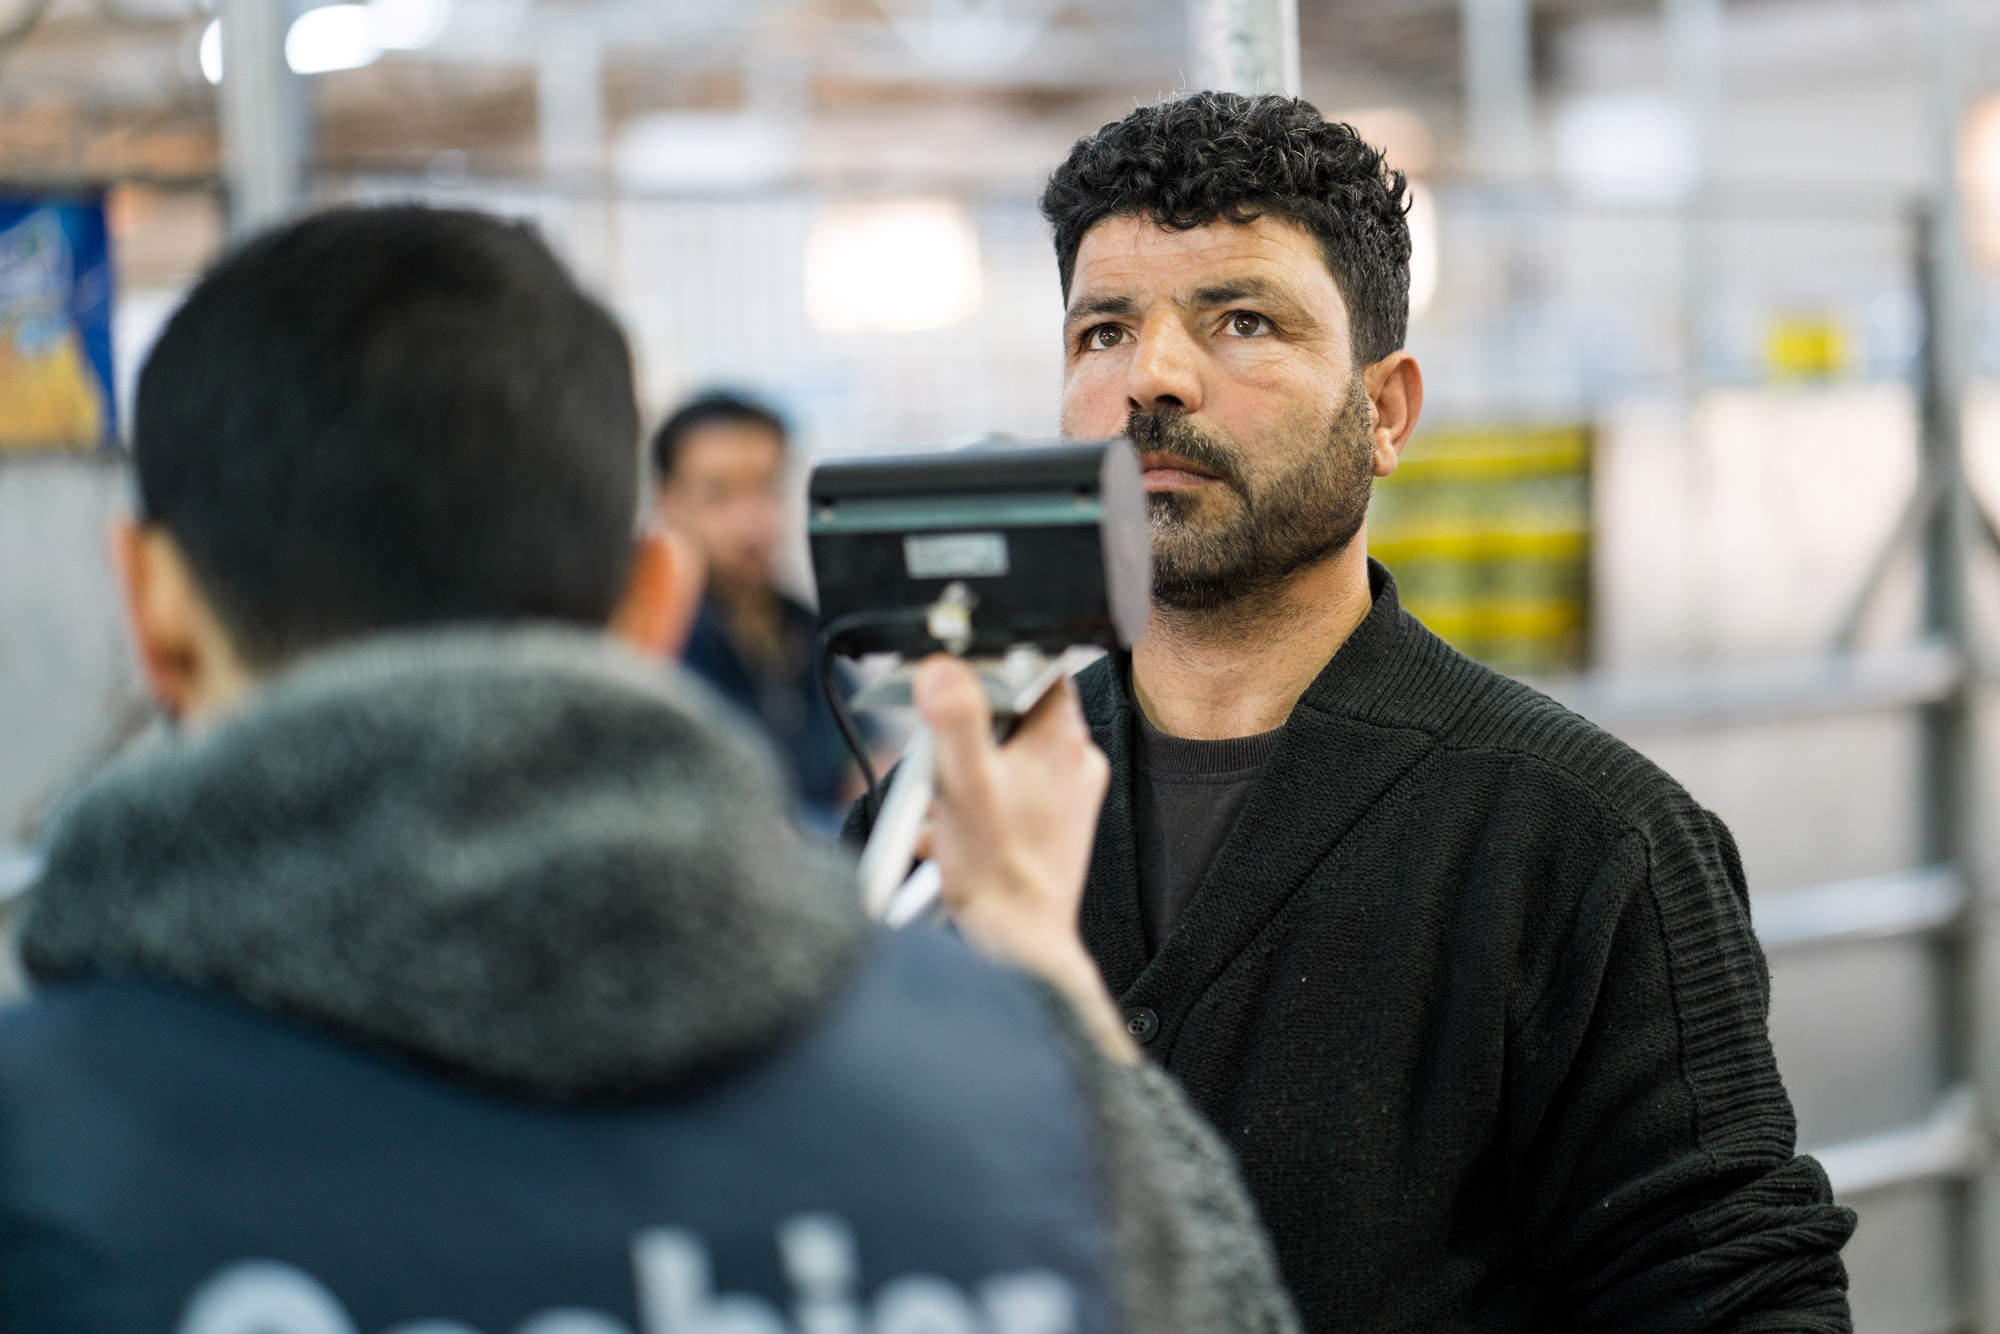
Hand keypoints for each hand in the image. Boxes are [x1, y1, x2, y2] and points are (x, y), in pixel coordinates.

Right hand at [914, 655, 1137, 1062]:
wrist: (1019, 943)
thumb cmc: (997, 871)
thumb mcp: (964, 784)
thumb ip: (953, 721)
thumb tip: (942, 668)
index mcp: (1062, 737)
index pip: (1033, 667)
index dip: (988, 673)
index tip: (956, 694)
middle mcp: (1075, 759)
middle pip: (1012, 713)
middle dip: (966, 735)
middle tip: (939, 766)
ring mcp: (1071, 793)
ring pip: (1008, 754)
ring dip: (967, 772)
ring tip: (945, 806)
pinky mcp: (1058, 823)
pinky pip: (1014, 790)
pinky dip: (980, 801)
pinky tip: (954, 829)